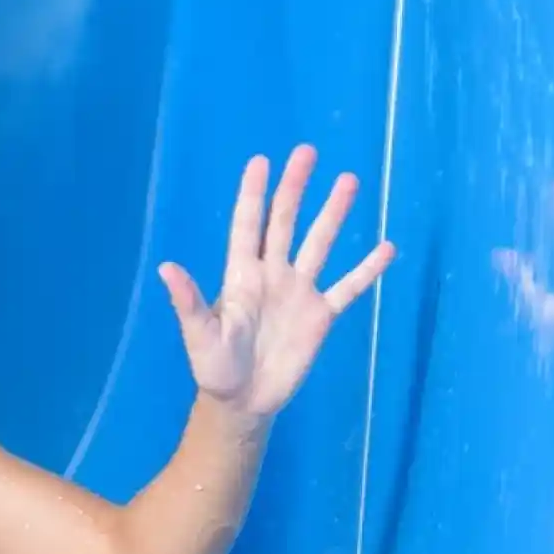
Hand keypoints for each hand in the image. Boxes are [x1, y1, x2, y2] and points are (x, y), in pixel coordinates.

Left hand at [160, 146, 393, 420]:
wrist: (244, 401)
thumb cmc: (214, 368)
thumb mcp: (199, 336)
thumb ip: (189, 302)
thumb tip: (166, 268)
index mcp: (242, 276)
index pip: (249, 225)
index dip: (254, 194)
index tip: (261, 160)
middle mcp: (272, 275)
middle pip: (286, 222)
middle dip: (295, 187)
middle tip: (307, 151)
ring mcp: (299, 293)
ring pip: (320, 244)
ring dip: (334, 214)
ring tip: (350, 181)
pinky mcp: (320, 316)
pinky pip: (348, 288)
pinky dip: (367, 270)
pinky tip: (387, 248)